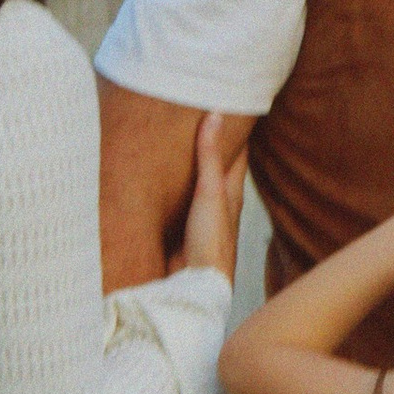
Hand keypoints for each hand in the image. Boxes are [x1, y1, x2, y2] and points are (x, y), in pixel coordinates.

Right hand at [180, 111, 249, 278]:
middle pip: (215, 167)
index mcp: (230, 192)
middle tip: (198, 118)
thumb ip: (209, 156)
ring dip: (188, 166)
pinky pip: (175, 200)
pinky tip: (157, 179)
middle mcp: (217, 203)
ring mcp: (197, 216)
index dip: (234, 132)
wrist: (195, 286)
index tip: (231, 107)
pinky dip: (170, 186)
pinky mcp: (178, 228)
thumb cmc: (211, 242)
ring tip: (174, 141)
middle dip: (209, 146)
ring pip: (194, 183)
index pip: (236, 154)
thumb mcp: (211, 193)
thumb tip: (216, 115)